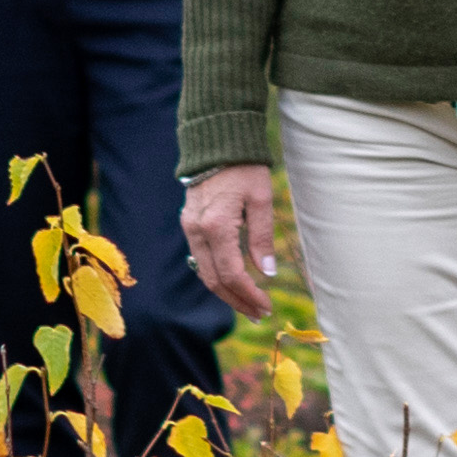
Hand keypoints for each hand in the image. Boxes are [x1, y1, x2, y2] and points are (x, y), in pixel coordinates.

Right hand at [184, 165, 286, 305]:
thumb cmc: (245, 168)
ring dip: (226, 292)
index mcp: (216, 225)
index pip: (231, 273)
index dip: (249, 294)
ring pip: (204, 272)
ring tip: (248, 305)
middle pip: (213, 280)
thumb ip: (262, 237)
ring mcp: (189, 227)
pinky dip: (216, 275)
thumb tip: (267, 273)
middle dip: (237, 301)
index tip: (266, 306)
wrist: (217, 142)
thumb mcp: (261, 200)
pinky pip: (200, 258)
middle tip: (259, 314)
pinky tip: (233, 282)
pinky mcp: (189, 223)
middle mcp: (197, 230)